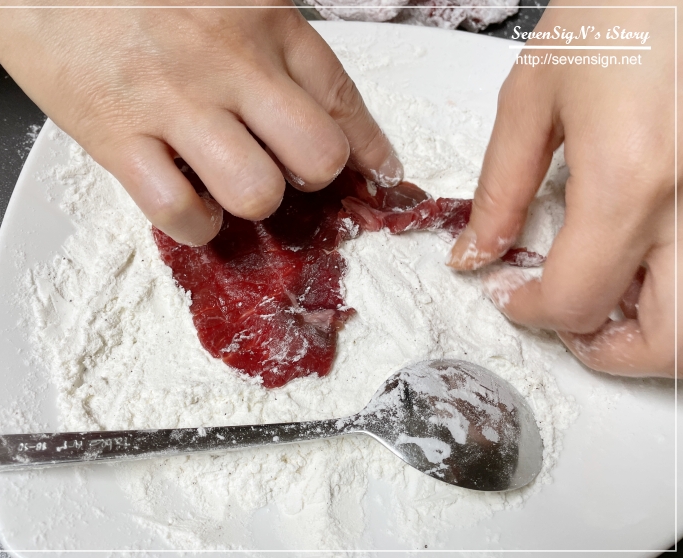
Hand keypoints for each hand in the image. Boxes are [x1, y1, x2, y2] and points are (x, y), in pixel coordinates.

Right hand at [0, 0, 401, 245]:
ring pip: (256, 192)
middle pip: (315, 155)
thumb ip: (268, 45)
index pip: (340, 97)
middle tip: (289, 174)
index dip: (368, 147)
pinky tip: (191, 208)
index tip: (380, 173)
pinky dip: (195, 225)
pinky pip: (178, 211)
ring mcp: (173, 102)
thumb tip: (302, 104)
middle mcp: (229, 63)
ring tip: (231, 187)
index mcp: (261, 20)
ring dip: (254, 204)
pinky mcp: (115, 136)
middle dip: (314, 179)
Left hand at [448, 0, 678, 377]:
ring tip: (618, 302)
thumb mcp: (538, 96)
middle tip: (573, 326)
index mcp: (630, 183)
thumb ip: (501, 187)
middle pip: (667, 344)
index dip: (530, 312)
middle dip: (610, 353)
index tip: (512, 297)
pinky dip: (680, 288)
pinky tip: (656, 259)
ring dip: (658, 334)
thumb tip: (477, 251)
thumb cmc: (625, 9)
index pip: (575, 301)